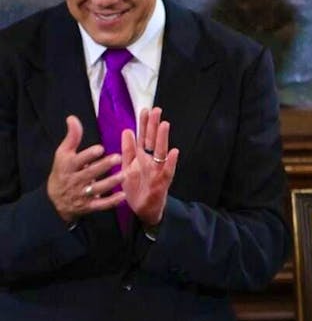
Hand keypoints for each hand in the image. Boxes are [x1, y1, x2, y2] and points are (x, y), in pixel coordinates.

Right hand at [46, 116, 126, 222]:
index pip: (78, 160)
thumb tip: (72, 118)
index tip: (100, 148)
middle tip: (118, 157)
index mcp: (68, 166)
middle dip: (103, 166)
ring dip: (111, 182)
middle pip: (90, 173)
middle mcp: (75, 180)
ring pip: (97, 189)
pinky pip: (101, 204)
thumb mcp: (63, 154)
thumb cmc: (63, 172)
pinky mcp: (89, 206)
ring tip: (124, 175)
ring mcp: (82, 194)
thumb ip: (72, 137)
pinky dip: (112, 201)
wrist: (55, 200)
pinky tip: (123, 196)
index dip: (88, 155)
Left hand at [121, 107, 178, 226]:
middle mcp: (152, 162)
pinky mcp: (162, 184)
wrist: (144, 210)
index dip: (144, 124)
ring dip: (163, 139)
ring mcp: (158, 172)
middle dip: (154, 126)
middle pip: (153, 141)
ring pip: (161, 153)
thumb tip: (127, 131)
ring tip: (165, 125)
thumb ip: (127, 150)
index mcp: (142, 158)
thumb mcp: (127, 168)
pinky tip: (174, 153)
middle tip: (156, 110)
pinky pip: (168, 172)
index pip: (144, 137)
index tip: (145, 110)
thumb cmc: (137, 189)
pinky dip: (171, 163)